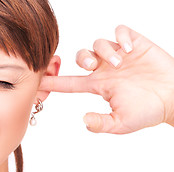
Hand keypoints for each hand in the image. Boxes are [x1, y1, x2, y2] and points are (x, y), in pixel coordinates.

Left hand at [42, 25, 173, 133]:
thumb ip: (102, 124)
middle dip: (82, 59)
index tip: (38, 81)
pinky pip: (121, 31)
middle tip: (92, 67)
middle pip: (81, 56)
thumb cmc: (148, 111)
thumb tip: (83, 121)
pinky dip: (122, 36)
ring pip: (99, 43)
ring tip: (119, 62)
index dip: (53, 82)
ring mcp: (120, 55)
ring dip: (104, 50)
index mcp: (99, 85)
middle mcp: (105, 69)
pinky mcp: (135, 44)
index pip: (70, 82)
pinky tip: (130, 49)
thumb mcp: (122, 123)